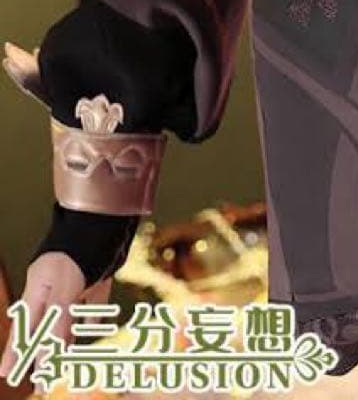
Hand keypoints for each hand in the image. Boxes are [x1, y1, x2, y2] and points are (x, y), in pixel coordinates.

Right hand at [0, 253, 112, 383]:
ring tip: (61, 364)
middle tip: (41, 384)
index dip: (16, 352)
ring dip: (66, 341)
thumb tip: (49, 354)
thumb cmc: (80, 246)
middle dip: (42, 356)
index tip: (6, 374)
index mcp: (39, 288)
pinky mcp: (98, 277)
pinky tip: (93, 328)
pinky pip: (93, 303)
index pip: (25, 328)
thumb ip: (58, 320)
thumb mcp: (65, 287)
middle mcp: (55, 287)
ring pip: (68, 319)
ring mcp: (77, 282)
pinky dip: (92, 317)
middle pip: (45, 328)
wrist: (107, 216)